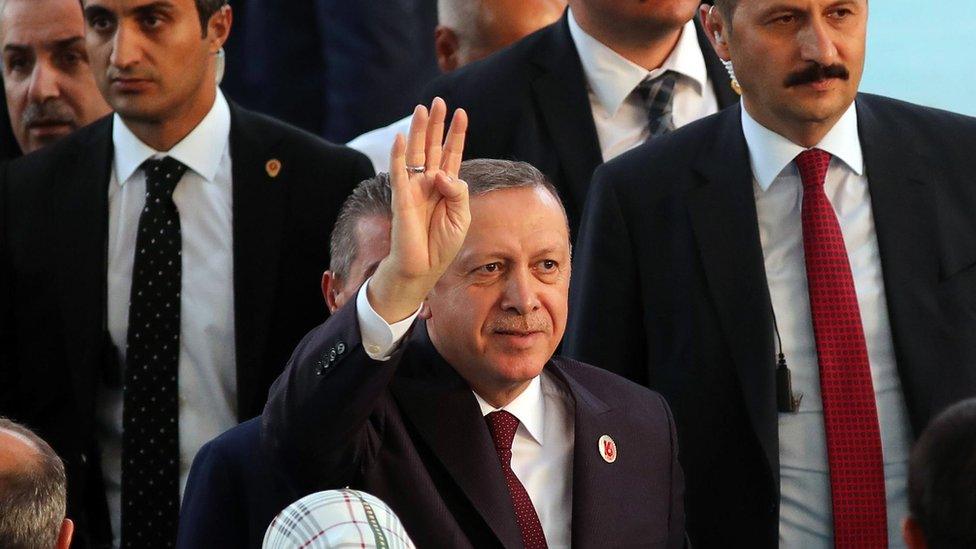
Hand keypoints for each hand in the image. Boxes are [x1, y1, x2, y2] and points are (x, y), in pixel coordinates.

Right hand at [368, 98, 468, 322]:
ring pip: (416, 153)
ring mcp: (414, 188)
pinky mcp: (401, 197)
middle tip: (438, 101)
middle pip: (433, 146)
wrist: (423, 266)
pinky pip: (398, 172)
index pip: (452, 154)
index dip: (456, 134)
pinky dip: (399, 155)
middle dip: (436, 124)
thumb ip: (458, 192)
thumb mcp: (461, 217)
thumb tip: (441, 174)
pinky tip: (400, 138)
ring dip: (418, 131)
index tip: (462, 113)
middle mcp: (429, 182)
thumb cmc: (442, 245)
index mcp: (446, 186)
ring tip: (421, 108)